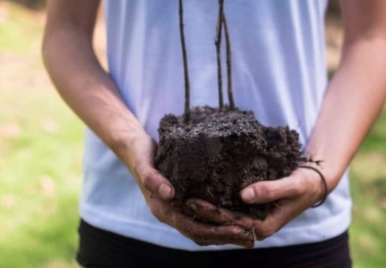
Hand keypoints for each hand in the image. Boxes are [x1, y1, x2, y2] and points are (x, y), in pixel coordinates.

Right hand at [120, 134, 253, 247]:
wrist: (135, 148)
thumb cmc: (140, 154)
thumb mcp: (144, 162)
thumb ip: (152, 178)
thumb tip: (169, 194)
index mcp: (163, 210)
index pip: (192, 228)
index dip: (215, 231)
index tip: (237, 229)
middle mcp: (171, 213)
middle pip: (200, 234)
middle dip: (225, 236)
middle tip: (250, 236)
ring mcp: (177, 209)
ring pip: (203, 229)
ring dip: (224, 233)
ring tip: (248, 233)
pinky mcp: (184, 201)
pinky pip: (203, 216)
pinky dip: (219, 221)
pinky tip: (236, 217)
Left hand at [186, 167, 324, 240]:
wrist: (314, 182)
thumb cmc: (305, 184)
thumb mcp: (291, 186)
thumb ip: (269, 190)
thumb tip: (244, 196)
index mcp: (265, 226)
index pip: (231, 223)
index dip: (211, 213)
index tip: (193, 201)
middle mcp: (256, 226)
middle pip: (223, 224)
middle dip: (201, 214)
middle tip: (179, 200)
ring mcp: (253, 219)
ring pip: (224, 219)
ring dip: (205, 211)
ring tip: (182, 198)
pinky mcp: (251, 210)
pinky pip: (229, 209)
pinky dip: (214, 202)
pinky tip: (199, 192)